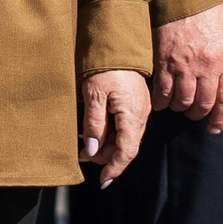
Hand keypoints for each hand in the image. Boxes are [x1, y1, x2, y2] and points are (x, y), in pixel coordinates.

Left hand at [81, 70, 151, 186]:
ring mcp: (140, 108)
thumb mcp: (93, 95)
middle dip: (104, 156)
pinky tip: (93, 127)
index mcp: (133, 115)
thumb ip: (94, 124)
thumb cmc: (105, 66)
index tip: (102, 182)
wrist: (117, 41)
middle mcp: (141, 114)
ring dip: (105, 143)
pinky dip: (109, 131)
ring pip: (124, 136)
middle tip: (81, 155)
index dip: (114, 169)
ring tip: (83, 141)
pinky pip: (124, 124)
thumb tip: (92, 151)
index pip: (126, 152)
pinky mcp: (135, 101)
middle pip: (125, 146)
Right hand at [152, 3, 222, 132]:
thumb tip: (222, 82)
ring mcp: (184, 66)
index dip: (221, 117)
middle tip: (193, 114)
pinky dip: (161, 101)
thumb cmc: (210, 12)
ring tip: (178, 106)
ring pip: (182, 101)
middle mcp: (207, 67)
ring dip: (180, 108)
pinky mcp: (164, 62)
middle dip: (198, 114)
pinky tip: (161, 103)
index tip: (215, 128)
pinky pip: (162, 91)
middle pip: (203, 103)